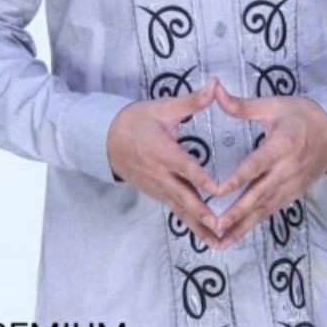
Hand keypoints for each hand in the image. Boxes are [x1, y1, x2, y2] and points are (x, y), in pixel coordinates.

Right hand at [106, 76, 222, 246]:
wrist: (106, 138)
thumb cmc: (137, 120)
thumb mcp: (164, 108)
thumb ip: (192, 101)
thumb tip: (215, 84)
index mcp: (163, 151)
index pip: (184, 166)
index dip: (200, 178)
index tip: (217, 189)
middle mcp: (160, 174)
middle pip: (183, 196)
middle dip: (201, 213)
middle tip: (220, 226)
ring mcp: (157, 187)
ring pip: (181, 209)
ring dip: (199, 225)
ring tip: (219, 241)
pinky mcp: (157, 194)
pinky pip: (176, 210)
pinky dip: (191, 224)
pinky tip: (206, 237)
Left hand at [211, 81, 326, 248]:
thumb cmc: (302, 115)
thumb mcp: (273, 105)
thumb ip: (242, 105)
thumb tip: (216, 92)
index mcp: (282, 146)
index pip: (257, 165)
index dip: (238, 179)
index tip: (217, 191)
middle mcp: (287, 170)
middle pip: (260, 194)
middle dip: (237, 212)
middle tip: (214, 225)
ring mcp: (292, 185)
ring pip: (265, 208)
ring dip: (243, 225)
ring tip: (221, 240)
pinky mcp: (294, 193)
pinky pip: (272, 209)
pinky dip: (255, 222)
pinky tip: (238, 234)